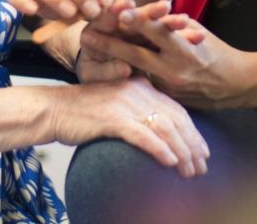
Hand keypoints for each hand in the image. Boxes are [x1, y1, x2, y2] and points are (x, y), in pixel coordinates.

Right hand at [52, 77, 209, 177]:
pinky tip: (171, 163)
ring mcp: (125, 103)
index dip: (193, 131)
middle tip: (203, 166)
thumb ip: (138, 113)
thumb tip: (160, 135)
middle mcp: (137, 90)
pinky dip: (160, 149)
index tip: (203, 150)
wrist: (53, 109)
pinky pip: (143, 135)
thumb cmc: (82, 112)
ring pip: (164, 128)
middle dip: (193, 145)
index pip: (176, 109)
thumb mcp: (116, 106)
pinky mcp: (112, 118)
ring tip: (190, 171)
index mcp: (140, 86)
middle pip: (175, 119)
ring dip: (182, 152)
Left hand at [81, 3, 252, 109]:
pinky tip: (107, 65)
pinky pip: (145, 84)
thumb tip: (146, 12)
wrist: (236, 85)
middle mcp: (176, 70)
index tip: (118, 10)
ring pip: (137, 71)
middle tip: (87, 34)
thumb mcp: (198, 31)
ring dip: (113, 59)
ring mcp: (170, 88)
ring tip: (90, 49)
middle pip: (138, 56)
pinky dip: (127, 72)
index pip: (158, 32)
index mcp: (186, 49)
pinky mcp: (168, 99)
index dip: (138, 21)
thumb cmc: (217, 51)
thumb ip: (171, 25)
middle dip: (110, 44)